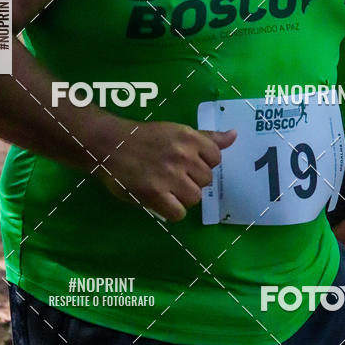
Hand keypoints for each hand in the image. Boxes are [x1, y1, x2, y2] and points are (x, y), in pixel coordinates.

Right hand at [100, 119, 236, 221]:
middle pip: (206, 180)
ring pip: (195, 198)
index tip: (187, 162)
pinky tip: (161, 200)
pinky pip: (179, 213)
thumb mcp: (177, 131)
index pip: (216, 158)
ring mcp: (169, 175)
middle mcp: (182, 155)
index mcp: (189, 137)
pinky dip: (172, 210)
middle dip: (192, 180)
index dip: (203, 163)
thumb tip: (234, 135)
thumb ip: (207, 137)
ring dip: (183, 197)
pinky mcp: (155, 194)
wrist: (110, 144)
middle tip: (173, 175)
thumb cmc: (145, 137)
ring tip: (166, 187)